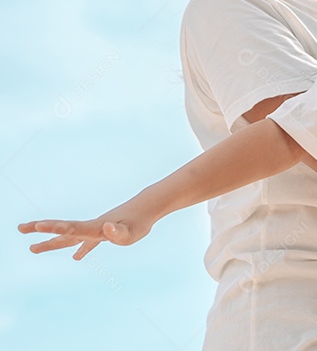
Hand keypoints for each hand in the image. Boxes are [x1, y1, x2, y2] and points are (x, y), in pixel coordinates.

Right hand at [18, 199, 154, 259]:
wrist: (150, 207)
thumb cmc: (141, 221)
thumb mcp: (132, 231)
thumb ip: (117, 232)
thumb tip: (105, 228)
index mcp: (94, 228)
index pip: (70, 229)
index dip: (53, 228)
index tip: (35, 225)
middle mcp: (91, 227)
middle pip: (62, 230)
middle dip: (41, 230)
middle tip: (19, 228)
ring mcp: (97, 230)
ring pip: (70, 237)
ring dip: (51, 242)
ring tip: (32, 249)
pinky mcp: (105, 233)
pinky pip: (88, 242)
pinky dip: (81, 250)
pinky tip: (76, 258)